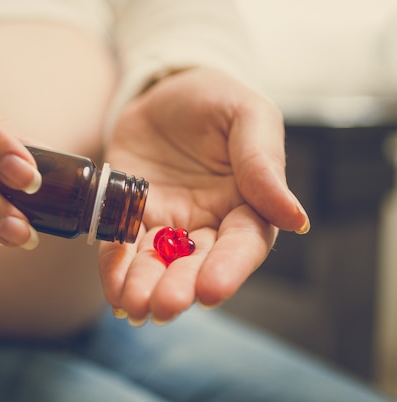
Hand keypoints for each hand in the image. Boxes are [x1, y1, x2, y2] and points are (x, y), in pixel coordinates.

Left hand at [98, 67, 309, 323]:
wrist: (165, 88)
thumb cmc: (216, 100)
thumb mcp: (248, 114)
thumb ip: (264, 161)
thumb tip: (295, 218)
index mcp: (247, 204)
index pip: (242, 244)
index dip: (228, 269)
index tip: (210, 290)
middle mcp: (208, 222)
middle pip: (197, 264)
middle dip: (180, 287)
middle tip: (164, 306)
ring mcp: (167, 222)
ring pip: (158, 262)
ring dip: (145, 286)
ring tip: (132, 305)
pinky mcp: (131, 216)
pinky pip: (122, 246)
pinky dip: (116, 268)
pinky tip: (113, 290)